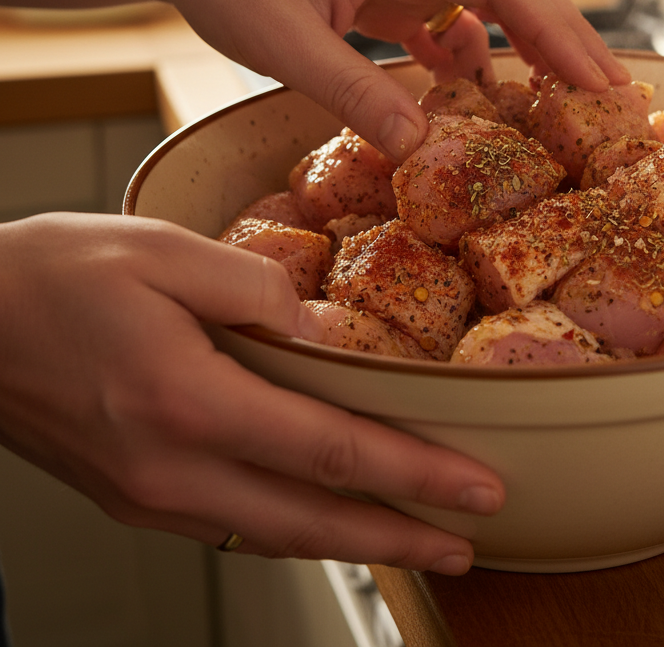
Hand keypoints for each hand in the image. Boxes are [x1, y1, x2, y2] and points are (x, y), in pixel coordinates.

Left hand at [0, 0, 628, 158]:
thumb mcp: (284, 42)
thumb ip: (355, 92)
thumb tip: (421, 150)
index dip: (561, 33)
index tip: (600, 82)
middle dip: (565, 42)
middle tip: (611, 99)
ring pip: (487, 9)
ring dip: (524, 53)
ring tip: (560, 105)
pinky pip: (446, 26)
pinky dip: (469, 61)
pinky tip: (473, 95)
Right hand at [0, 213, 503, 572]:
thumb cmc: (52, 276)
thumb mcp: (164, 250)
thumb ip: (254, 288)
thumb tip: (320, 330)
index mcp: (189, 402)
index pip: (332, 453)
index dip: (415, 476)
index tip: (476, 491)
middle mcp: (171, 468)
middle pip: (313, 520)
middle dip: (400, 538)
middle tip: (467, 547)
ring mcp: (149, 492)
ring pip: (273, 534)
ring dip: (353, 544)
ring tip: (413, 544)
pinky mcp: (133, 491)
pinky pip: (232, 522)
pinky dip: (293, 527)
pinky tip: (323, 518)